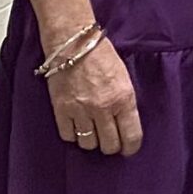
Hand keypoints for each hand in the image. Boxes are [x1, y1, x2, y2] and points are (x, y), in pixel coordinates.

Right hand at [50, 38, 141, 155]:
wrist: (73, 43)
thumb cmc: (102, 56)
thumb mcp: (125, 79)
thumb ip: (125, 103)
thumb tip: (125, 125)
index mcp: (124, 99)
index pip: (131, 136)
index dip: (131, 148)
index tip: (128, 149)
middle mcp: (103, 109)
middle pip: (109, 145)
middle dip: (112, 146)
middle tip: (110, 141)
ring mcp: (80, 111)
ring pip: (88, 144)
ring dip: (92, 141)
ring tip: (93, 132)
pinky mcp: (61, 109)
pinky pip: (67, 135)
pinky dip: (72, 134)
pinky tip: (76, 126)